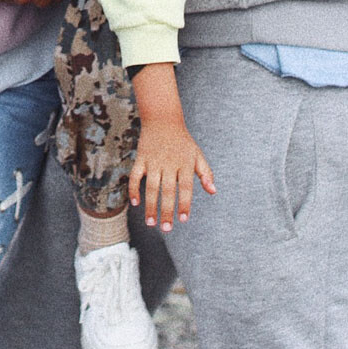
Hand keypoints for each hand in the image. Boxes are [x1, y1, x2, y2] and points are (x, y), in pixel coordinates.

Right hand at [129, 64, 215, 226]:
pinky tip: (135, 203)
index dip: (184, 204)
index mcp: (185, 163)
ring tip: (151, 222)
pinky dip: (134, 189)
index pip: (186, 187)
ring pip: (151, 186)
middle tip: (166, 229)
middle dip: (166, 211)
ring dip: (150, 205)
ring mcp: (154, 161)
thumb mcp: (197, 155)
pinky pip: (135, 175)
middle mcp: (169, 163)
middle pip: (168, 190)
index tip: (183, 219)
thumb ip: (205, 173)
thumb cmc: (183, 142)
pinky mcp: (141, 158)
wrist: (163, 119)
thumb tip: (213, 191)